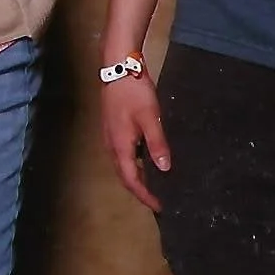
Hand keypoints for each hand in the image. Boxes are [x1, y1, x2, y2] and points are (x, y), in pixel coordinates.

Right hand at [100, 72, 170, 211]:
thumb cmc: (134, 92)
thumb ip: (157, 144)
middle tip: (157, 200)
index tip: (159, 206)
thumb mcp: (150, 118)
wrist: (117, 67)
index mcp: (120, 145)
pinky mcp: (112, 127)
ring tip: (153, 184)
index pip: (131, 179)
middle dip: (139, 190)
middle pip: (124, 175)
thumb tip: (164, 169)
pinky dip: (133, 163)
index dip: (144, 195)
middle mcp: (111, 144)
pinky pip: (122, 153)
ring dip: (135, 177)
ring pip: (122, 164)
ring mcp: (110, 135)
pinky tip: (145, 159)